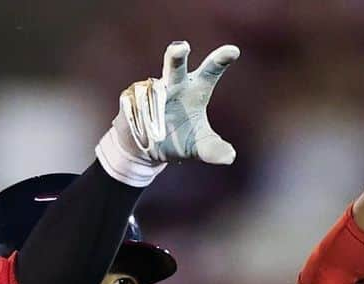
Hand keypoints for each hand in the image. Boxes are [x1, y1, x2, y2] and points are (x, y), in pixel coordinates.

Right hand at [96, 41, 239, 185]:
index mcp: (194, 90)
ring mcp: (150, 86)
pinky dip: (140, 123)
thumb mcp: (198, 148)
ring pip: (152, 98)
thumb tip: (230, 156)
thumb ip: (213, 150)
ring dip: (154, 118)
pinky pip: (135, 108)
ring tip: (156, 135)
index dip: (220, 61)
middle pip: (176, 67)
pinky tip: (141, 130)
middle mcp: (174, 83)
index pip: (210, 73)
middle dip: (176, 56)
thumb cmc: (177, 142)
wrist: (144, 151)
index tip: (233, 52)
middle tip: (182, 48)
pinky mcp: (130, 95)